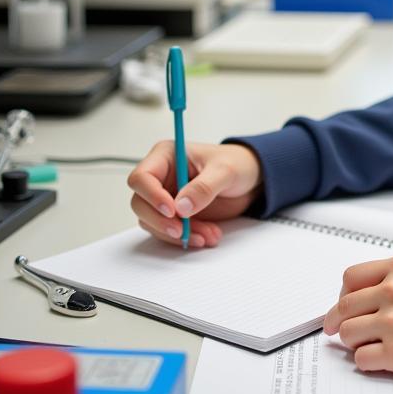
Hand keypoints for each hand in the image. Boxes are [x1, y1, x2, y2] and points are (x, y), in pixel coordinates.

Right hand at [127, 140, 262, 247]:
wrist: (252, 179)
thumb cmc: (237, 163)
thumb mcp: (226, 171)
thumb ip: (205, 187)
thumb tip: (181, 207)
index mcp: (167, 156)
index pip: (142, 177)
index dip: (151, 195)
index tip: (172, 210)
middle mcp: (161, 177)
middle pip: (140, 203)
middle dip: (160, 221)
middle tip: (182, 231)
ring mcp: (166, 197)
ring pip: (154, 222)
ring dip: (178, 233)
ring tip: (207, 234)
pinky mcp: (175, 215)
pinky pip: (169, 231)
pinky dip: (186, 238)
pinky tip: (207, 236)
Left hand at [323, 255, 392, 382]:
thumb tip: (366, 295)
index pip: (351, 277)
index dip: (343, 294)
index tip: (343, 304)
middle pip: (344, 306)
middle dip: (336, 320)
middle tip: (336, 328)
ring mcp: (392, 322)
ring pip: (348, 333)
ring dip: (354, 340)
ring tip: (368, 342)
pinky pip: (361, 359)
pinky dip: (366, 360)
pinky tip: (379, 357)